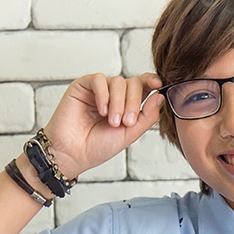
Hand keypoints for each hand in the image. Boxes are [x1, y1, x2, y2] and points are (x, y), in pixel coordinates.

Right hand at [40, 71, 164, 178]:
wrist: (73, 154)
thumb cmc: (97, 147)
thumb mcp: (130, 134)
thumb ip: (147, 116)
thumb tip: (160, 96)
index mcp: (127, 104)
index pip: (143, 86)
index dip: (151, 81)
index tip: (157, 84)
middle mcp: (114, 95)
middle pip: (133, 83)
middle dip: (133, 103)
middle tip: (126, 122)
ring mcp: (98, 90)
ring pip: (118, 81)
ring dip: (118, 102)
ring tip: (112, 121)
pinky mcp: (82, 86)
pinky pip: (98, 79)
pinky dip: (103, 94)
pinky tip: (102, 110)